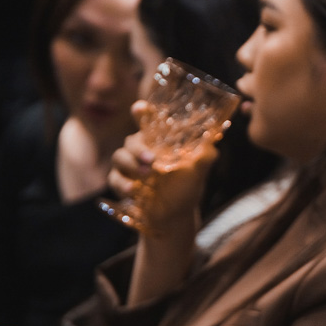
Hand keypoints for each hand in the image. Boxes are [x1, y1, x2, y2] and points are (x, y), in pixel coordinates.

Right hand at [108, 102, 220, 236]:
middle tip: (151, 160)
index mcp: (159, 142)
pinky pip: (113, 178)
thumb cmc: (186, 189)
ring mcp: (130, 167)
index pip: (146, 121)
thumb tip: (211, 141)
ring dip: (131, 165)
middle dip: (138, 149)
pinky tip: (133, 191)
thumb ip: (204, 156)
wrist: (176, 217)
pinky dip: (122, 184)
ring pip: (119, 156)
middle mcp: (142, 151)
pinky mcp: (121, 183)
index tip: (140, 108)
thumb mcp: (198, 172)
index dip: (141, 112)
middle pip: (131, 140)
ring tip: (146, 176)